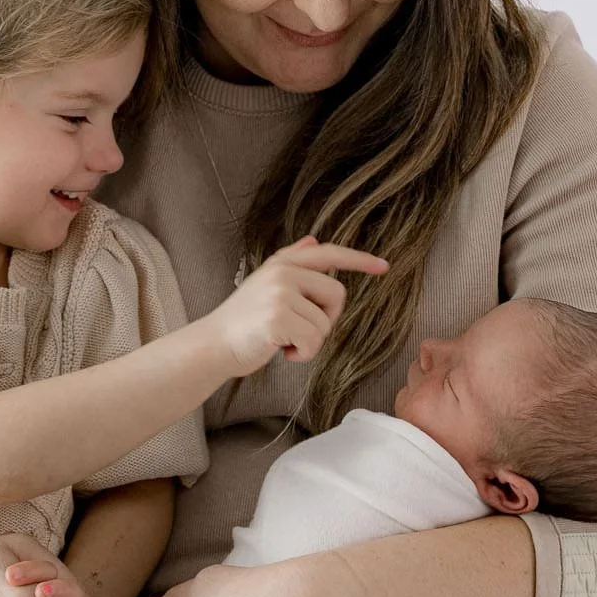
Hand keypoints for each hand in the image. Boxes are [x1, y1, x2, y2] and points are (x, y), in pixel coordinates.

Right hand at [203, 238, 388, 373]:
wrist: (212, 345)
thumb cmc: (243, 321)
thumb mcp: (265, 284)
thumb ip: (291, 261)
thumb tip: (313, 241)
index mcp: (282, 263)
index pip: (329, 254)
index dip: (359, 260)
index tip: (383, 266)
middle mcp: (282, 272)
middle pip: (337, 294)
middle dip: (326, 318)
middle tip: (300, 330)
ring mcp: (280, 293)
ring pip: (325, 323)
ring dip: (310, 342)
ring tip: (282, 340)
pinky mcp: (278, 318)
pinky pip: (313, 341)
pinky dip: (302, 355)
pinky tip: (281, 351)